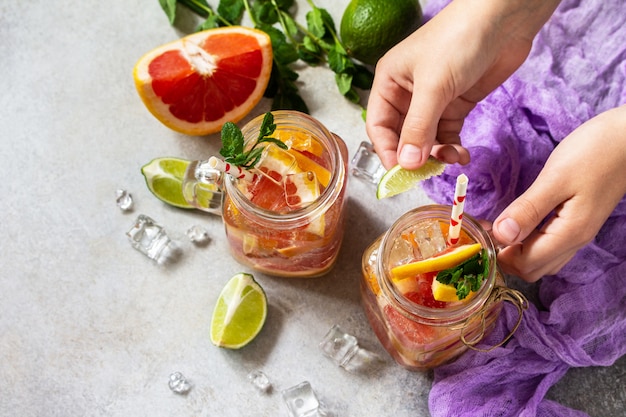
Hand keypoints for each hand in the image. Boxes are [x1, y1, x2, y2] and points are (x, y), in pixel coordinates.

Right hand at [366, 0, 559, 169]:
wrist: (504, 19)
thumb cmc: (458, 40)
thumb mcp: (433, 86)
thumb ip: (418, 127)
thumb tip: (406, 164)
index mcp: (390, 82)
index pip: (378, 126)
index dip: (387, 152)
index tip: (400, 174)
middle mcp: (407, 94)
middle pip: (402, 137)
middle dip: (414, 156)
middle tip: (428, 173)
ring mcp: (433, 101)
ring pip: (426, 140)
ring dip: (437, 155)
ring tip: (452, 159)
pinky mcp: (456, 104)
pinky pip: (447, 135)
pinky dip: (453, 148)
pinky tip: (463, 155)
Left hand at [493, 106, 625, 281]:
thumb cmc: (595, 152)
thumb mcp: (556, 178)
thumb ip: (528, 209)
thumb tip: (500, 236)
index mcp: (569, 234)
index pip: (525, 265)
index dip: (499, 254)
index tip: (482, 232)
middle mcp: (575, 241)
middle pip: (532, 269)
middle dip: (504, 256)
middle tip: (486, 228)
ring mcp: (577, 233)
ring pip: (540, 259)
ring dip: (515, 249)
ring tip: (497, 224)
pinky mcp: (576, 221)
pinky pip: (548, 244)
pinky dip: (527, 240)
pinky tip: (516, 220)